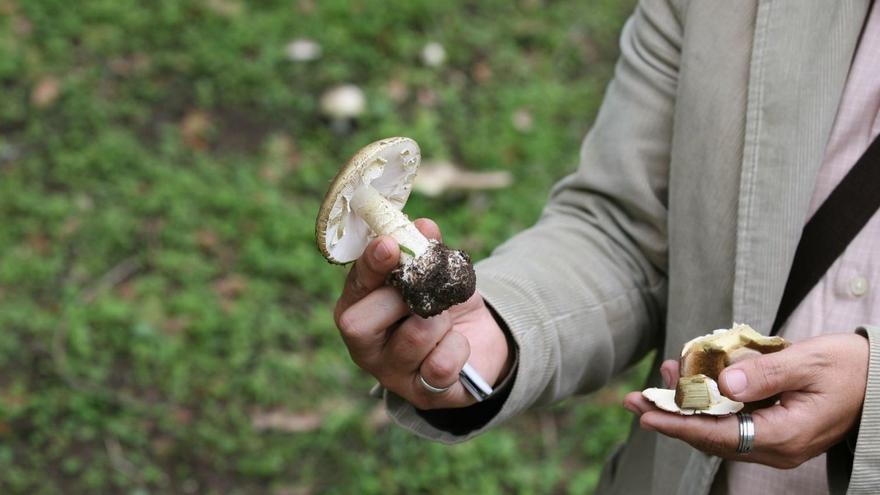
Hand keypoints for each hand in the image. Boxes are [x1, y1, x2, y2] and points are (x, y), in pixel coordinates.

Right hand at [334, 218, 511, 409]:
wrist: (477, 342)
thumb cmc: (442, 303)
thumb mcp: (435, 272)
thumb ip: (426, 249)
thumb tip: (423, 226)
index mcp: (357, 310)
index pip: (353, 287)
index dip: (369, 265)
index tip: (388, 244)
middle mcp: (364, 347)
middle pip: (360, 322)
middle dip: (404, 298)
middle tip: (427, 294)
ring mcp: (390, 375)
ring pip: (413, 336)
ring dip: (439, 319)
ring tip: (444, 320)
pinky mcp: (422, 396)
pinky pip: (441, 364)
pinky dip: (459, 347)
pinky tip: (458, 346)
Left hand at [623, 333, 868, 467]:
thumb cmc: (849, 368)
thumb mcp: (807, 362)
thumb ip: (763, 373)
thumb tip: (723, 383)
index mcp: (784, 435)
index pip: (719, 436)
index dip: (679, 426)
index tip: (647, 415)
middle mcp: (776, 447)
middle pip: (712, 437)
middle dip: (672, 417)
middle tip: (633, 399)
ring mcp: (775, 441)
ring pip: (719, 429)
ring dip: (687, 407)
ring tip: (658, 381)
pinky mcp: (774, 429)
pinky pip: (733, 420)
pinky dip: (709, 402)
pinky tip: (691, 379)